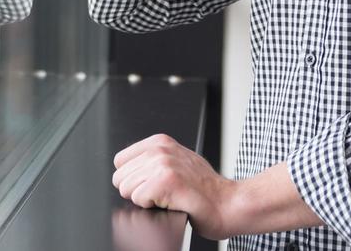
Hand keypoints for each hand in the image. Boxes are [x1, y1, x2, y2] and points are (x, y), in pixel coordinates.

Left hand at [112, 133, 237, 239]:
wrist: (230, 204)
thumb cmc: (207, 190)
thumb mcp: (179, 163)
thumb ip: (154, 161)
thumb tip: (129, 172)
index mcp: (160, 142)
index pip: (120, 161)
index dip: (133, 178)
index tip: (150, 185)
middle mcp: (160, 149)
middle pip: (120, 176)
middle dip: (136, 190)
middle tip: (161, 194)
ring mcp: (163, 164)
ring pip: (126, 188)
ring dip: (144, 199)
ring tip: (167, 198)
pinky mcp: (166, 181)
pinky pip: (138, 199)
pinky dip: (151, 207)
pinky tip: (170, 203)